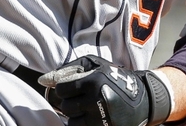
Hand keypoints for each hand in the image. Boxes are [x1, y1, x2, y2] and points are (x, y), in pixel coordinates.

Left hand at [39, 56, 170, 125]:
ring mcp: (101, 118)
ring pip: (73, 122)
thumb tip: (42, 80)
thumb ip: (68, 70)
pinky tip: (93, 116)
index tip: (74, 88)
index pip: (61, 90)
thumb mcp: (95, 65)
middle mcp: (96, 100)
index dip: (65, 89)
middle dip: (71, 103)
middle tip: (82, 98)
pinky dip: (85, 124)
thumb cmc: (114, 78)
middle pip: (66, 108)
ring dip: (78, 116)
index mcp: (92, 82)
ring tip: (89, 108)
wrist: (142, 98)